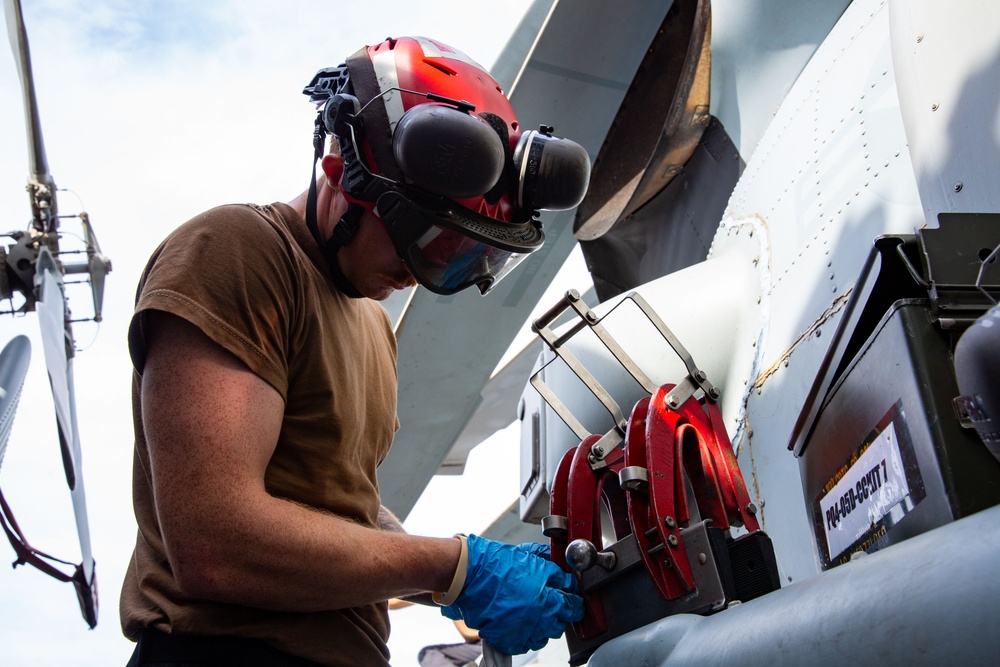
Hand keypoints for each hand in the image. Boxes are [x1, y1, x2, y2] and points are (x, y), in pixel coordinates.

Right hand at [440, 534, 582, 654]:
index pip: (573, 603)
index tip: (573, 597)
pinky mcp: (511, 640)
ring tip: (537, 612)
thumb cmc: (495, 563)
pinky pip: (529, 644)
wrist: (468, 575)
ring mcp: (525, 629)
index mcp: (546, 593)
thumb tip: (564, 569)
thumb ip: (550, 564)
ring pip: (548, 635)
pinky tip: (524, 623)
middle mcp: (539, 614)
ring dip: (547, 625)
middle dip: (563, 612)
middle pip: (563, 621)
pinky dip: (529, 635)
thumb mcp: (528, 555)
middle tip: (555, 603)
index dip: (575, 598)